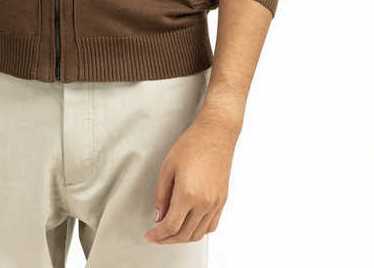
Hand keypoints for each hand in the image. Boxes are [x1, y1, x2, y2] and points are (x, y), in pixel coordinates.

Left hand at [145, 107, 242, 243]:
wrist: (215, 134)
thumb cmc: (191, 145)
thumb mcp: (167, 167)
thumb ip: (161, 195)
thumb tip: (158, 217)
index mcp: (188, 195)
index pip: (171, 226)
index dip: (158, 235)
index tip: (150, 236)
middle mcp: (204, 203)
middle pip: (184, 235)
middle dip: (168, 239)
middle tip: (157, 236)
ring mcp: (216, 203)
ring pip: (198, 234)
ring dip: (183, 238)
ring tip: (171, 232)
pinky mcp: (222, 200)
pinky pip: (211, 226)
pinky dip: (199, 231)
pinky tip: (189, 225)